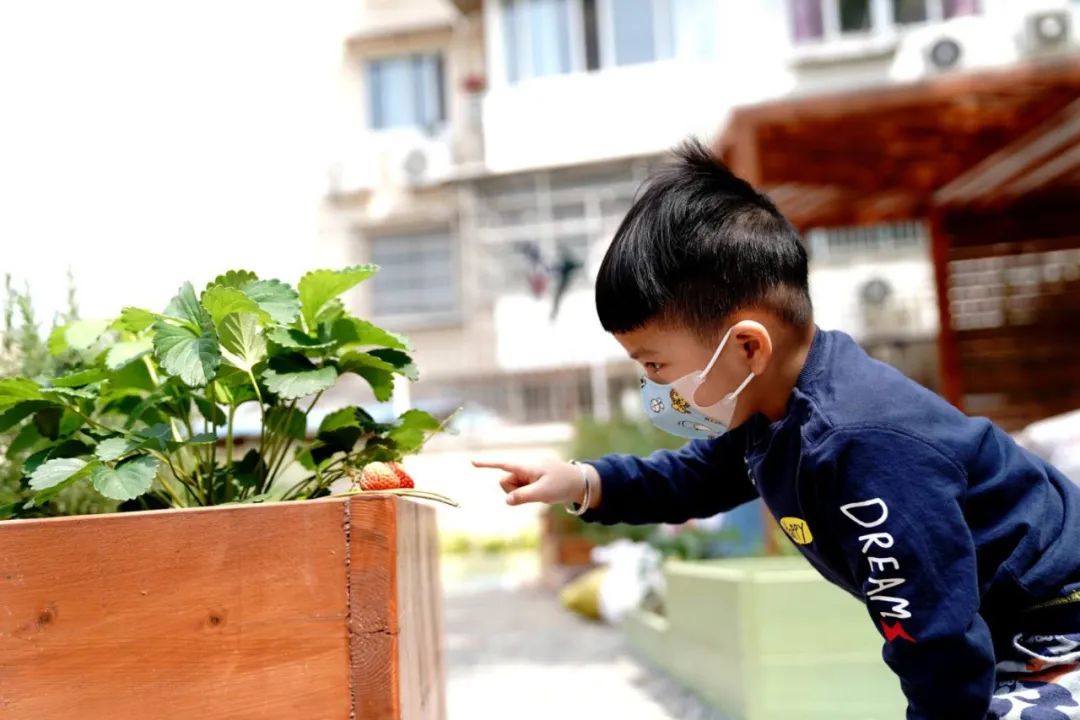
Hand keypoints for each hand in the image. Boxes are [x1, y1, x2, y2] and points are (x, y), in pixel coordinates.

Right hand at [472, 459, 600, 507]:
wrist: (580, 483)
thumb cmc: (563, 484)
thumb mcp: (544, 492)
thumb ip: (523, 496)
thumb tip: (506, 500)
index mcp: (527, 467)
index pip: (503, 465)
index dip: (487, 464)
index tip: (471, 461)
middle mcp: (524, 469)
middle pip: (505, 482)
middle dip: (513, 490)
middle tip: (535, 492)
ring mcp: (527, 476)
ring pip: (511, 489)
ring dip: (522, 494)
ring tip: (541, 491)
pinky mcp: (530, 482)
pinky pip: (520, 491)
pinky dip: (527, 495)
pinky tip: (541, 492)